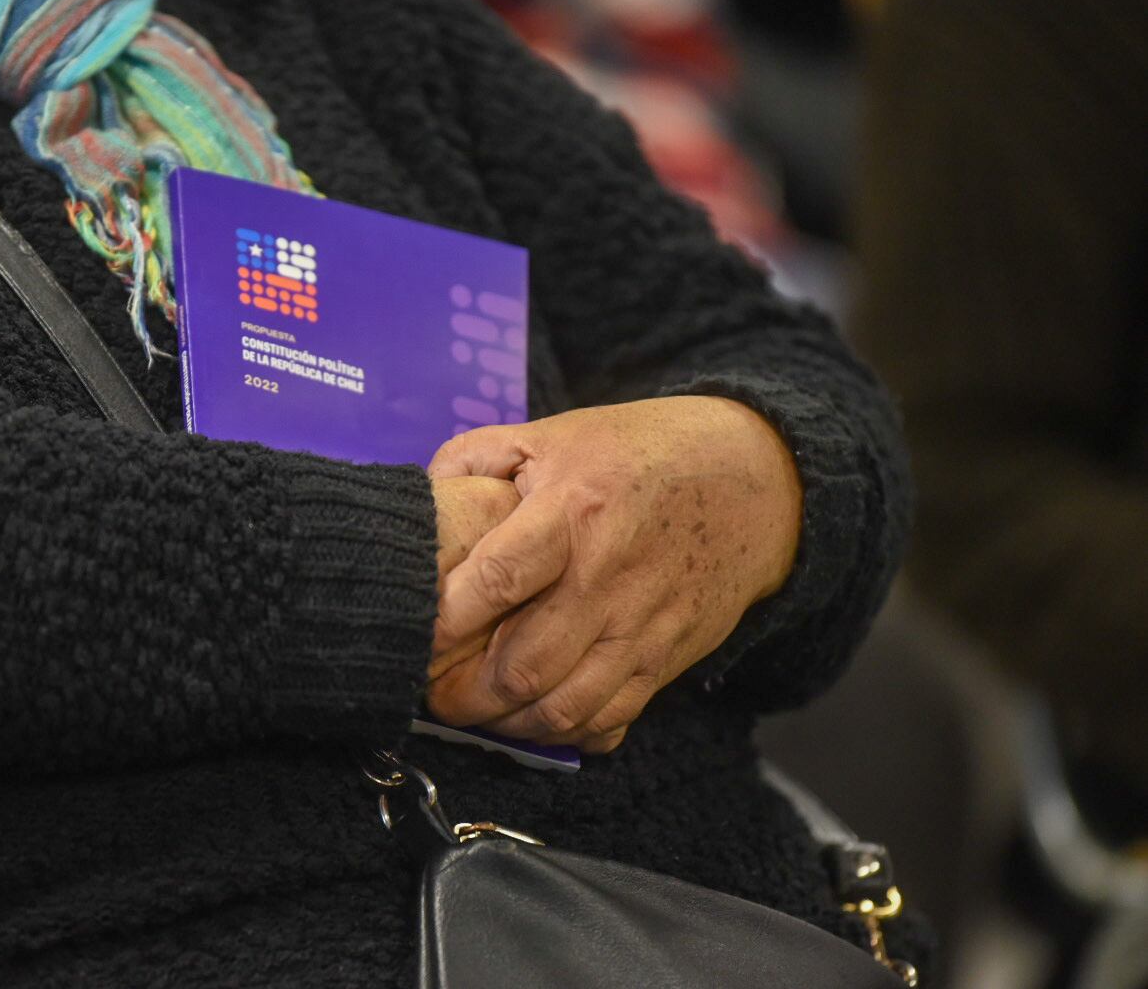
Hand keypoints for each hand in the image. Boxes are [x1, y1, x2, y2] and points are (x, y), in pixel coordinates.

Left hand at [424, 397, 801, 752]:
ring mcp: (642, 626)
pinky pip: (610, 720)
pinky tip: (533, 717)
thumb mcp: (552, 433)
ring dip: (507, 724)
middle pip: (524, 667)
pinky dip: (565, 733)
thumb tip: (419, 504)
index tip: (411, 633)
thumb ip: (474, 459)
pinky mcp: (667, 659)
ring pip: (564, 709)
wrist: (755, 481)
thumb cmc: (639, 453)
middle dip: (463, 694)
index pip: (496, 580)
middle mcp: (608, 577)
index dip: (443, 620)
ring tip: (473, 711)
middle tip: (431, 690)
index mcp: (573, 510)